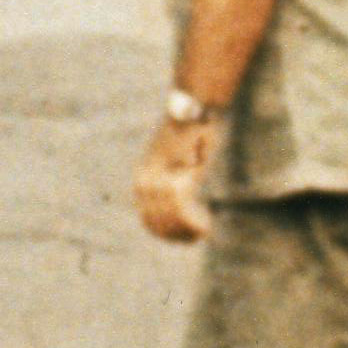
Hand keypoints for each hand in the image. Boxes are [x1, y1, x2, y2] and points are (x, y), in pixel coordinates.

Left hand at [131, 116, 214, 245]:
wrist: (192, 108)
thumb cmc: (190, 134)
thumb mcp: (179, 160)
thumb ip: (175, 181)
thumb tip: (178, 205)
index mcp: (142, 178)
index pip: (146, 218)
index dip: (165, 233)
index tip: (183, 239)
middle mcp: (145, 180)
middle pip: (156, 222)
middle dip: (177, 235)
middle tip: (196, 237)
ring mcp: (158, 178)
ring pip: (170, 219)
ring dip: (188, 231)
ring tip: (202, 231)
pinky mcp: (174, 173)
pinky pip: (181, 210)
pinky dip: (193, 223)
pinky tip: (205, 227)